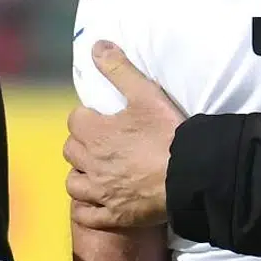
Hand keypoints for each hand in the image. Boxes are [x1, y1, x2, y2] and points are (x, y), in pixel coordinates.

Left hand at [64, 41, 183, 228]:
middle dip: (83, 145)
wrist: (189, 174)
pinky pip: (85, 214)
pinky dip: (85, 208)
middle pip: (71, 151)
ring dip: (81, 176)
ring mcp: (99, 191)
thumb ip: (118, 69)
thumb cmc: (168, 132)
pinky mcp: (112, 215)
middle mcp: (90, 162)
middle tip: (103, 143)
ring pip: (74, 183)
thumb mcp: (145, 93)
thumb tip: (96, 45)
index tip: (103, 119)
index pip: (75, 120)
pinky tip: (95, 202)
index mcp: (94, 132)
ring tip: (97, 172)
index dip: (88, 118)